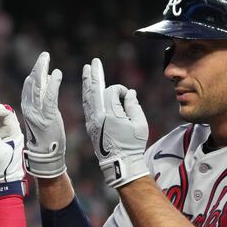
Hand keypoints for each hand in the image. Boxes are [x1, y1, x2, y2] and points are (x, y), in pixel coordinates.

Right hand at [21, 52, 65, 177]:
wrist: (47, 156)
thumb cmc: (48, 138)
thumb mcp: (44, 117)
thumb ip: (44, 101)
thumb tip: (48, 83)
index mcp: (28, 109)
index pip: (28, 87)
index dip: (34, 74)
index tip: (40, 64)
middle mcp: (29, 109)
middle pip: (31, 83)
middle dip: (37, 67)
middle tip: (44, 55)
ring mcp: (37, 113)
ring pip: (37, 86)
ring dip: (42, 70)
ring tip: (47, 58)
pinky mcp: (47, 117)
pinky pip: (49, 96)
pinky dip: (52, 84)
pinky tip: (57, 73)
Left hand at [82, 58, 148, 187]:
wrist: (120, 164)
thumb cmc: (133, 145)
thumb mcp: (140, 124)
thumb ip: (133, 106)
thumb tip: (129, 93)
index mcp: (111, 114)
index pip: (111, 91)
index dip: (120, 90)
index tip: (128, 97)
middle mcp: (99, 116)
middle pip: (95, 90)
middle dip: (95, 75)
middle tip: (94, 62)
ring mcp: (92, 121)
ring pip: (87, 97)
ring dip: (87, 83)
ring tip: (86, 70)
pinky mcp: (90, 127)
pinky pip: (86, 106)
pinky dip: (86, 95)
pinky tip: (87, 89)